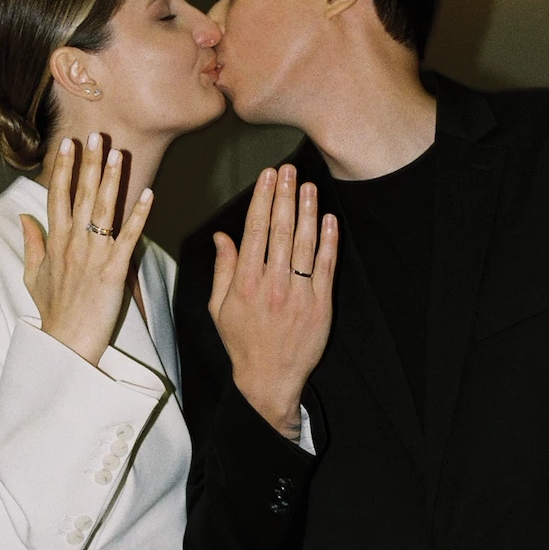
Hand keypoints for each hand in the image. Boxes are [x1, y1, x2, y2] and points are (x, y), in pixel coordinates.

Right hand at [21, 133, 152, 366]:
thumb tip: (23, 218)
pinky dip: (138, 215)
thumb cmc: (52, 312)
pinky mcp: (112, 270)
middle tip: (96, 134)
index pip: (57, 197)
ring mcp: (92, 255)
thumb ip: (31, 243)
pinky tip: (148, 194)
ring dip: (111, 179)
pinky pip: (128, 237)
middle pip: (80, 194)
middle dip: (88, 163)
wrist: (65, 343)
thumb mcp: (33, 276)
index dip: (63, 168)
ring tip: (116, 152)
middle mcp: (72, 243)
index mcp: (54, 242)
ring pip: (102, 209)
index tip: (68, 144)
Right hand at [209, 164, 337, 438]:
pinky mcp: (320, 305)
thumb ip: (223, 269)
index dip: (262, 200)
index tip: (267, 177)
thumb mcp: (219, 308)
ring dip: (307, 211)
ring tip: (309, 186)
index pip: (255, 231)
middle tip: (289, 170)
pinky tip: (329, 220)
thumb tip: (221, 236)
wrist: (269, 379)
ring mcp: (298, 295)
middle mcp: (272, 285)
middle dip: (285, 196)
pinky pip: (325, 267)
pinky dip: (328, 242)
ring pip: (304, 244)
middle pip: (281, 231)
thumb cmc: (242, 342)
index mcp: (245, 284)